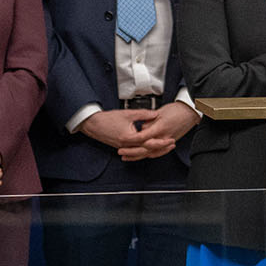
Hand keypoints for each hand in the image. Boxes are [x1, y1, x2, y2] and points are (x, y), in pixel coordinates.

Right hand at [80, 103, 194, 160]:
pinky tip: (151, 149)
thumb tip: (155, 114)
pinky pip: (136, 151)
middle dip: (161, 148)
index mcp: (129, 137)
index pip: (149, 141)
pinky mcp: (122, 147)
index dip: (161, 140)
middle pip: (147, 149)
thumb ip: (143, 114)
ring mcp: (124, 147)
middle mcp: (127, 145)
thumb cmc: (108, 119)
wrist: (93, 124)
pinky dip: (145, 151)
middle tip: (171, 144)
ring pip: (142, 152)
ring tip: (164, 147)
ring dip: (154, 150)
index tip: (170, 139)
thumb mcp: (128, 114)